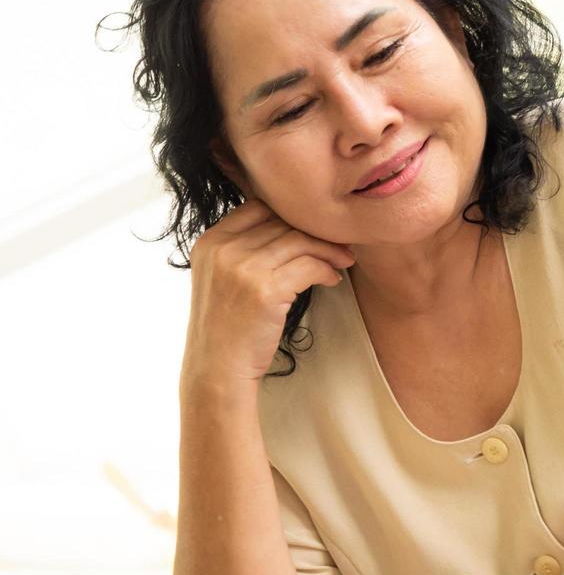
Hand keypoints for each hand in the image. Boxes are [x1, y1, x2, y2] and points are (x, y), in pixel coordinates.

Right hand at [182, 199, 355, 386]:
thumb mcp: (223, 277)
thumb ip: (245, 249)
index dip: (291, 215)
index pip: (258, 206)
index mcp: (210, 241)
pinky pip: (310, 266)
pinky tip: (333, 280)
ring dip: (329, 250)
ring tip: (343, 262)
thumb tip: (293, 227)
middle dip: (317, 232)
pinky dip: (327, 270)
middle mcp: (223, 248)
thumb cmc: (228, 326)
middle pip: (283, 222)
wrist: (218, 368)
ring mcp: (242, 267)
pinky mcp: (265, 289)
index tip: (314, 228)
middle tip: (341, 243)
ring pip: (300, 241)